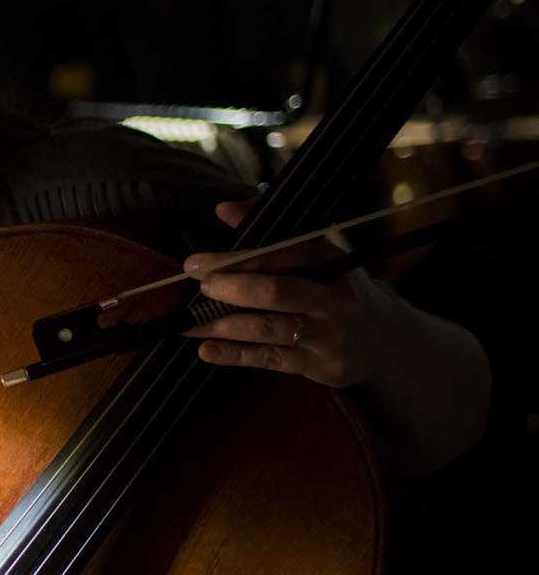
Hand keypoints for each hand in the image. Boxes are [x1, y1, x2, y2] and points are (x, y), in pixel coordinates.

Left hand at [182, 198, 391, 387]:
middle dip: (232, 288)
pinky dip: (235, 355)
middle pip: (277, 291)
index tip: (197, 263)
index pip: (281, 256)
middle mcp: (332, 298)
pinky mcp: (318, 366)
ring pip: (268, 328)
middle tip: (199, 287)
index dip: (236, 259)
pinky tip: (207, 350)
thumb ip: (270, 231)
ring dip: (223, 325)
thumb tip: (224, 208)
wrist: (387, 338)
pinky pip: (270, 360)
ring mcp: (326, 335)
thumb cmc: (338, 288)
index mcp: (330, 262)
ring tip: (189, 323)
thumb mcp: (316, 257)